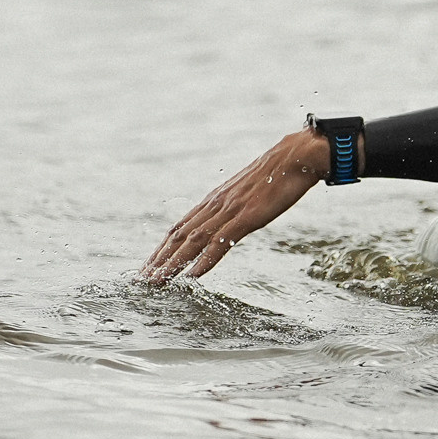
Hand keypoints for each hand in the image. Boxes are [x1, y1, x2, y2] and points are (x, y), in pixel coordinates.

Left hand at [143, 129, 334, 281]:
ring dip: (172, 263)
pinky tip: (193, 276)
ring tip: (157, 282)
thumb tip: (234, 216)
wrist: (295, 157)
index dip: (163, 248)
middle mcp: (215, 205)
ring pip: (192, 241)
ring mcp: (229, 211)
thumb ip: (237, 206)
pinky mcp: (246, 217)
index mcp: (215, 201)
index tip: (151, 265)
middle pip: (179, 236)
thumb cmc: (277, 174)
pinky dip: (204, 261)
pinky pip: (220, 242)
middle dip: (159, 259)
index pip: (181, 227)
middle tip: (142, 280)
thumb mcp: (251, 192)